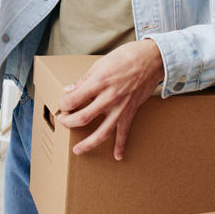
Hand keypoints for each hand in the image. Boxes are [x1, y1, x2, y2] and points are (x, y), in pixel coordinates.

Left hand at [56, 40, 164, 160]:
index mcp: (99, 83)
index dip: (64, 104)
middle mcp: (109, 97)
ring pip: (102, 132)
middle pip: (83, 118)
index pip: (74, 100)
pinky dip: (121, 146)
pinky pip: (125, 133)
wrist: (152, 59)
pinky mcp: (131, 112)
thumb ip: (84, 80)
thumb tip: (69, 90)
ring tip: (78, 150)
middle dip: (69, 122)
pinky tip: (117, 156)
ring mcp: (121, 107)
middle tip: (63, 121)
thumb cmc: (126, 57)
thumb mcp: (100, 64)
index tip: (62, 104)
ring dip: (88, 143)